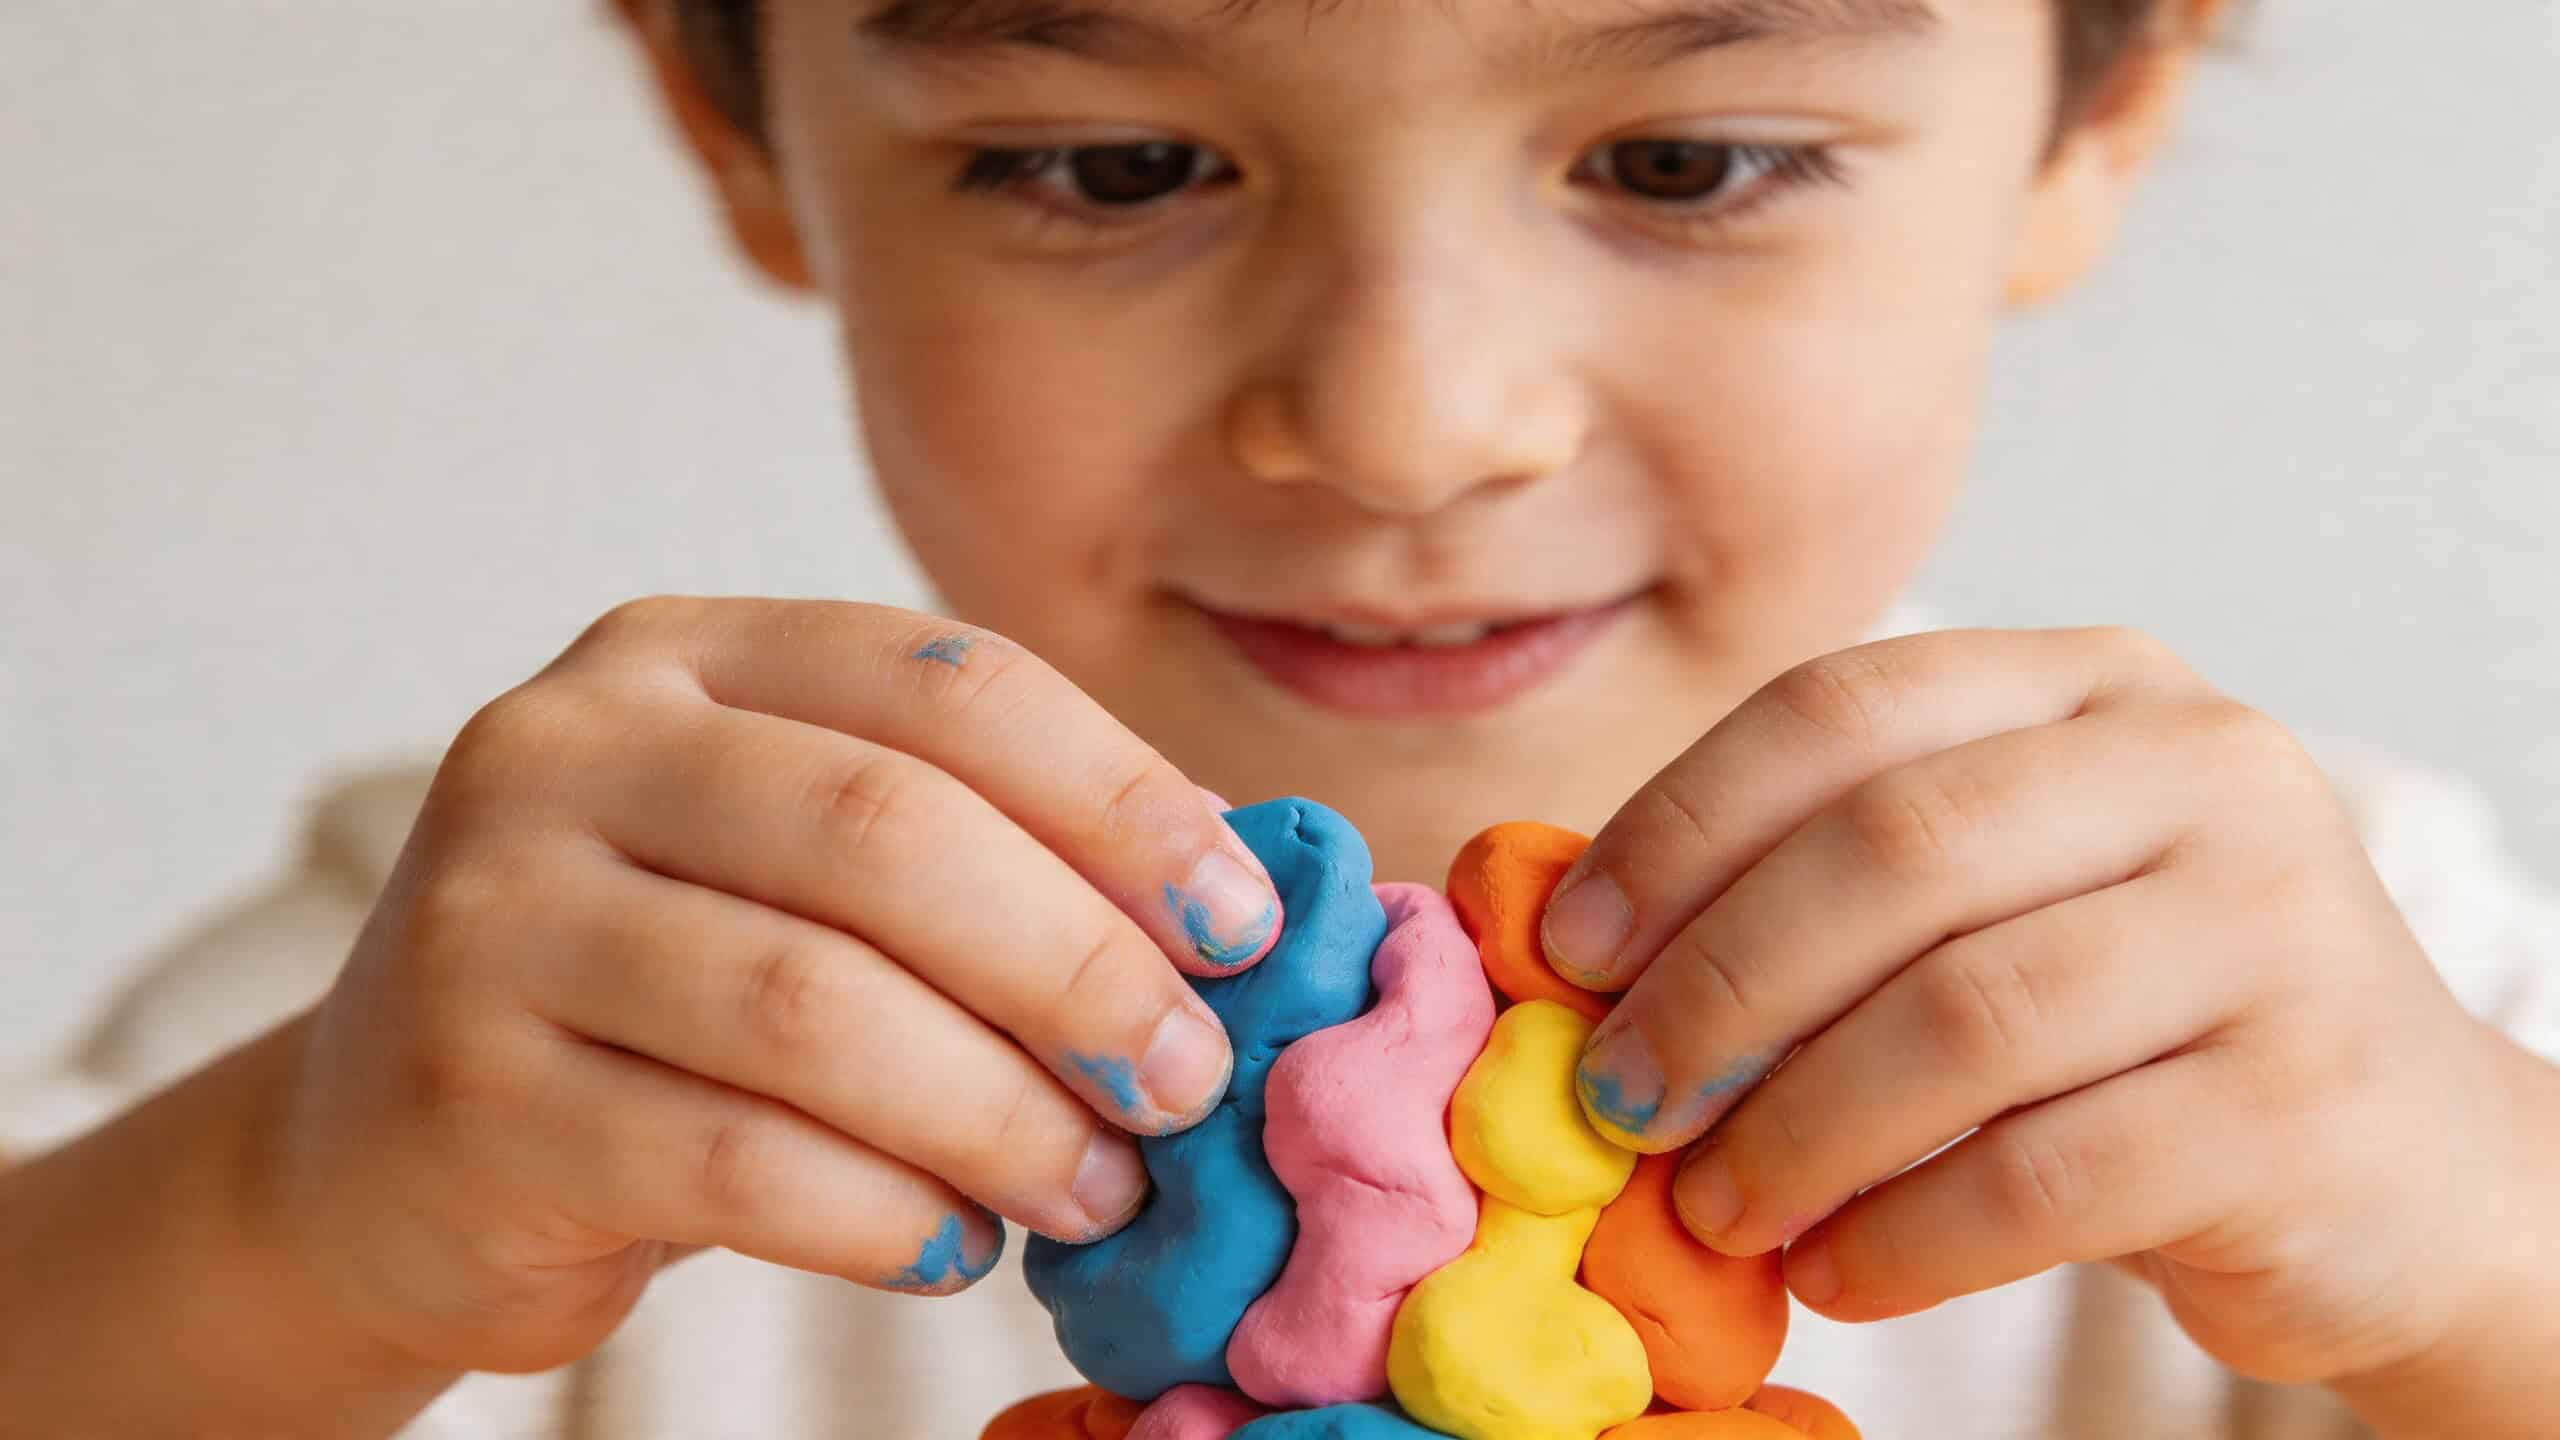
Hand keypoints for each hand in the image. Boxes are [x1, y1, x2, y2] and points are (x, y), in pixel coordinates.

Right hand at [266, 598, 1278, 1375]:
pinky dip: (881, 1215)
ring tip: (1099, 1189)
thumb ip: (986, 848)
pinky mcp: (466, 1096)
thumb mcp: (799, 867)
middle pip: (888, 832)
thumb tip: (1241, 890)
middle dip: (1078, 969)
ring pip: (812, 1007)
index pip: (949, 684)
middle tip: (1188, 1082)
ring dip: (1000, 1114)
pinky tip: (958, 1245)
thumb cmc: (662, 990)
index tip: (1243, 926)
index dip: (1124, 800)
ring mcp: (494, 914)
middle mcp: (568, 747)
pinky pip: (730, 1159)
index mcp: (684, 653)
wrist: (388, 1142)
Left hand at [1546, 627, 2526, 1392]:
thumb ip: (1831, 886)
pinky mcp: (2298, 1101)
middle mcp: (2200, 767)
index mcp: (2094, 685)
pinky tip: (1834, 1270)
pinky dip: (1905, 1234)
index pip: (1842, 708)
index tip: (1573, 948)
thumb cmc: (2133, 1023)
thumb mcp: (2003, 899)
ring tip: (1714, 1205)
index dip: (1680, 825)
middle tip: (1619, 1096)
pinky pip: (2045, 1174)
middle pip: (1892, 849)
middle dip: (1719, 984)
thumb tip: (1580, 946)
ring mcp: (2272, 925)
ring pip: (1965, 1018)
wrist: (2399, 1169)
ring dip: (1796, 1129)